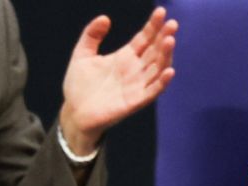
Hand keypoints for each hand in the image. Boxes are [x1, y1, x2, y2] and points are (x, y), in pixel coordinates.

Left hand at [60, 7, 178, 154]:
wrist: (74, 112)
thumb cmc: (79, 86)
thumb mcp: (82, 54)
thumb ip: (92, 35)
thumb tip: (105, 18)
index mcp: (125, 57)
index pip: (144, 39)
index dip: (153, 26)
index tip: (161, 12)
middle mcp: (135, 70)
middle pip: (155, 51)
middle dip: (164, 37)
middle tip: (172, 23)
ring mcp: (136, 86)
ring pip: (157, 68)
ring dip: (166, 55)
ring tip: (170, 40)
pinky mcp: (135, 101)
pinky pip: (152, 91)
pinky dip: (162, 82)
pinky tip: (169, 70)